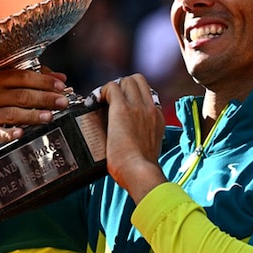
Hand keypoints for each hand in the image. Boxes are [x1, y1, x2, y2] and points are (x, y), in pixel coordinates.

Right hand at [0, 67, 69, 173]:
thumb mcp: (10, 86)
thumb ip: (35, 80)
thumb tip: (60, 78)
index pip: (23, 76)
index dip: (44, 81)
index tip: (61, 86)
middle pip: (21, 95)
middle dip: (44, 98)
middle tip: (62, 102)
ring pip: (12, 113)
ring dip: (32, 115)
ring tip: (49, 116)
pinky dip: (9, 134)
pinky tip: (21, 134)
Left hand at [100, 74, 166, 202]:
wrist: (140, 172)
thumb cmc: (140, 169)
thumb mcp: (148, 148)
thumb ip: (142, 138)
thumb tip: (130, 139)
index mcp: (157, 118)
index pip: (147, 94)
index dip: (132, 95)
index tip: (122, 104)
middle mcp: (150, 108)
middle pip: (138, 80)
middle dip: (122, 86)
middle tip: (110, 99)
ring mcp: (138, 107)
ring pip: (126, 80)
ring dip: (112, 87)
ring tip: (102, 101)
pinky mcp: (122, 109)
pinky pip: (112, 87)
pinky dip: (102, 91)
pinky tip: (95, 103)